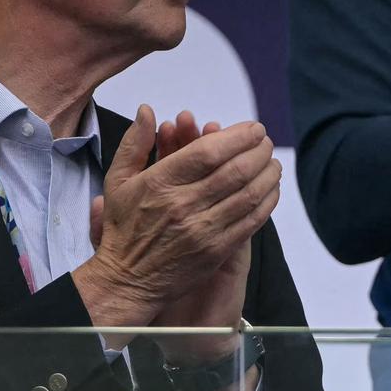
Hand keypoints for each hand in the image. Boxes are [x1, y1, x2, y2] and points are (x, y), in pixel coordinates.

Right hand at [73, 106, 278, 335]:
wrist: (128, 280)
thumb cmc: (124, 226)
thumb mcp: (117, 181)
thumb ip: (135, 143)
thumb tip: (147, 110)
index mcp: (160, 183)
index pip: (208, 152)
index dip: (237, 137)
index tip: (253, 128)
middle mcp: (184, 205)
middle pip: (235, 170)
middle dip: (259, 151)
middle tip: (266, 142)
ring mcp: (203, 229)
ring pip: (249, 195)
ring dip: (268, 174)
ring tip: (274, 162)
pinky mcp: (217, 250)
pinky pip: (252, 221)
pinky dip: (268, 201)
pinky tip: (272, 189)